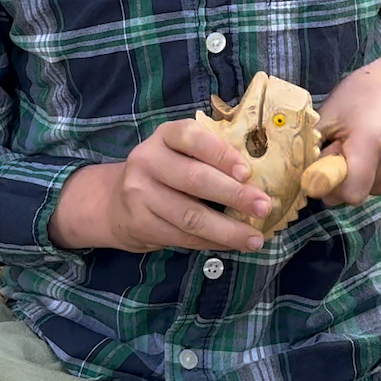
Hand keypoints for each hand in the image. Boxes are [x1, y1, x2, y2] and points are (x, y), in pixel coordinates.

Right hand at [50, 118, 273, 253]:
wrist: (116, 200)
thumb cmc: (168, 170)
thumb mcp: (182, 151)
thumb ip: (211, 155)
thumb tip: (260, 177)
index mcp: (166, 135)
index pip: (193, 138)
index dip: (221, 154)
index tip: (248, 173)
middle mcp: (147, 160)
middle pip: (195, 180)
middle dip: (234, 195)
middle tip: (264, 206)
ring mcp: (140, 194)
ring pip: (190, 216)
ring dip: (228, 230)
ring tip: (255, 238)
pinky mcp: (140, 224)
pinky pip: (183, 237)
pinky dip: (212, 242)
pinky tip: (233, 244)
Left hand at [315, 49, 380, 205]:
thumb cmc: (363, 92)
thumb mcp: (330, 112)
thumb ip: (314, 145)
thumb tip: (301, 173)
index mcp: (371, 145)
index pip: (350, 193)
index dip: (328, 185)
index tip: (319, 166)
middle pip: (352, 195)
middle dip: (335, 180)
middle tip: (334, 150)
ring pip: (360, 192)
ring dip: (347, 178)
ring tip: (350, 147)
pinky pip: (371, 187)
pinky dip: (360, 177)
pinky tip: (361, 154)